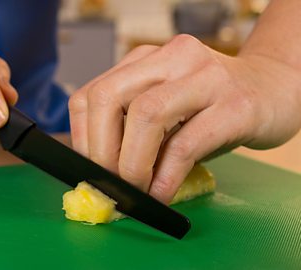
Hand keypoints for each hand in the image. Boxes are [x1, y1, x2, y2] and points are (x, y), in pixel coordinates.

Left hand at [69, 34, 300, 203]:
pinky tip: (161, 194)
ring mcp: (206, 77)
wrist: (274, 90)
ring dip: (131, 164)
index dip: (81, 137)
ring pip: (146, 115)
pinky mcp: (235, 105)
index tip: (88, 169)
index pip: (92, 93)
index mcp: (147, 59)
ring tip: (135, 190)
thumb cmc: (211, 106)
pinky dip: (165, 176)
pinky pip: (186, 144)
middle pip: (109, 98)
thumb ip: (134, 129)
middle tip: (108, 183)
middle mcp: (172, 58)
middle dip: (100, 150)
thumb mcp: (167, 107)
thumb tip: (102, 174)